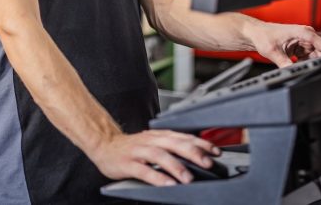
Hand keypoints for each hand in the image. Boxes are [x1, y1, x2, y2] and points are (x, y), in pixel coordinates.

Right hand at [89, 129, 220, 185]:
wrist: (104, 145)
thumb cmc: (132, 147)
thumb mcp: (154, 142)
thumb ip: (172, 146)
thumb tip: (199, 154)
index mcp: (159, 135)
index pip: (184, 136)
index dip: (201, 143)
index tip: (216, 151)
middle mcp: (150, 141)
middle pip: (174, 143)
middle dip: (193, 152)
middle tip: (208, 163)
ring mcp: (138, 151)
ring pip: (159, 155)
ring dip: (176, 166)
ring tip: (188, 178)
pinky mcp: (128, 163)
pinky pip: (144, 171)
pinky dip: (157, 178)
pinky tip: (167, 185)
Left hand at [247, 22, 320, 67]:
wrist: (255, 34)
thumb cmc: (263, 36)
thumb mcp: (273, 52)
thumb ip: (284, 63)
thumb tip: (292, 73)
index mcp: (302, 32)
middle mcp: (305, 36)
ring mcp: (304, 42)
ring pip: (316, 55)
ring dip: (313, 63)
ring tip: (307, 69)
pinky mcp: (300, 48)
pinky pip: (309, 57)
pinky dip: (307, 63)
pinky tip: (301, 67)